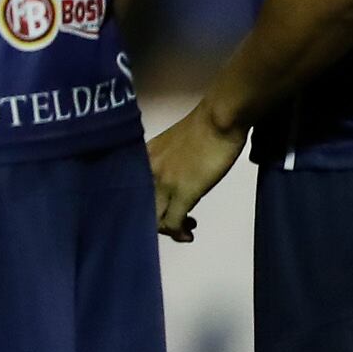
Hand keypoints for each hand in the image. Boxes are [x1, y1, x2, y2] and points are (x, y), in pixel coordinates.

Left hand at [148, 104, 245, 242]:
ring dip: (170, 229)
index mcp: (144, 158)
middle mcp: (147, 171)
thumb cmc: (204, 127)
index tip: (162, 209)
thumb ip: (166, 163)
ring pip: (155, 219)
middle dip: (156, 222)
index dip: (145, 207)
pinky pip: (173, 222)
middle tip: (176, 222)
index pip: (132, 191)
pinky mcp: (184, 192)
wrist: (220, 117)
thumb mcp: (172, 146)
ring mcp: (164, 182)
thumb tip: (174, 179)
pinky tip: (189, 234)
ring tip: (186, 229)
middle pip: (141, 208)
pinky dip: (179, 233)